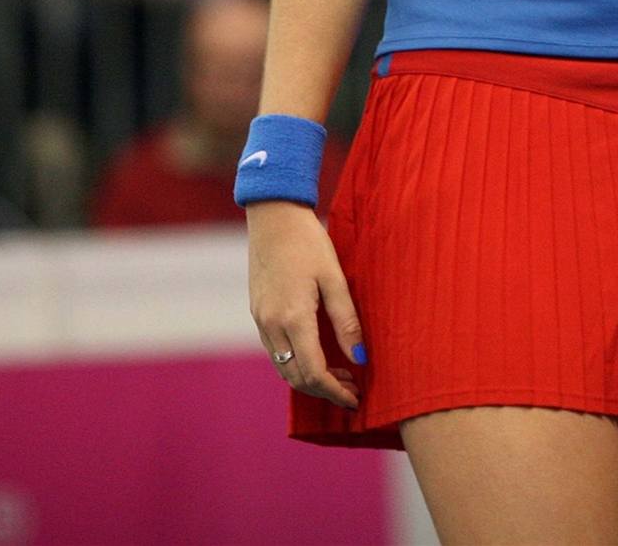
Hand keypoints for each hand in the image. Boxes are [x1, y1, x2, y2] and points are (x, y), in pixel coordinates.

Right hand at [247, 200, 364, 407]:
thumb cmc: (308, 243)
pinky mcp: (258, 314)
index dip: (336, 392)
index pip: (314, 372)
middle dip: (324, 391)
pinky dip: (296, 364)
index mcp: (293, 318)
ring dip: (310, 379)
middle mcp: (272, 325)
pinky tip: (317, 355)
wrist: (273, 218)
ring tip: (340, 375)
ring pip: (283, 368)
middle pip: (296, 378)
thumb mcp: (335, 278)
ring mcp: (261, 321)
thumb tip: (360, 358)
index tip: (355, 399)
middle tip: (352, 390)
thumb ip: (346, 320)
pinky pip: (276, 352)